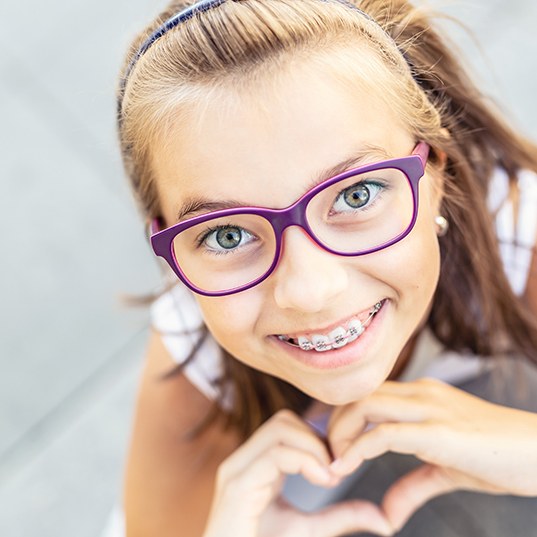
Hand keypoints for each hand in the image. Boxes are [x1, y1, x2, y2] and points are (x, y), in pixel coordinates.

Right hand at [203, 409, 393, 536]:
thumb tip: (384, 519)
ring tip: (329, 477)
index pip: (287, 425)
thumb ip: (342, 517)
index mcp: (255, 464)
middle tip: (336, 470)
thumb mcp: (310, 530)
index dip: (319, 437)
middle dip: (317, 438)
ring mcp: (236, 470)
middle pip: (284, 419)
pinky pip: (275, 454)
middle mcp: (243, 460)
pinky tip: (322, 481)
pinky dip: (306, 461)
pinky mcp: (237, 486)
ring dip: (314, 448)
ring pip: (280, 428)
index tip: (340, 466)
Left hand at [327, 378, 536, 531]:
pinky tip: (346, 466)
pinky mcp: (439, 432)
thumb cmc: (499, 458)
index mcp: (421, 396)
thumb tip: (387, 515)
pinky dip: (359, 448)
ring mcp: (430, 409)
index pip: (367, 393)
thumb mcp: (448, 471)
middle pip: (358, 393)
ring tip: (334, 462)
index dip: (341, 416)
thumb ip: (413, 486)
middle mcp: (420, 393)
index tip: (329, 444)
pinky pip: (385, 433)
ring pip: (365, 404)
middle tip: (325, 454)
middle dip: (333, 422)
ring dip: (340, 432)